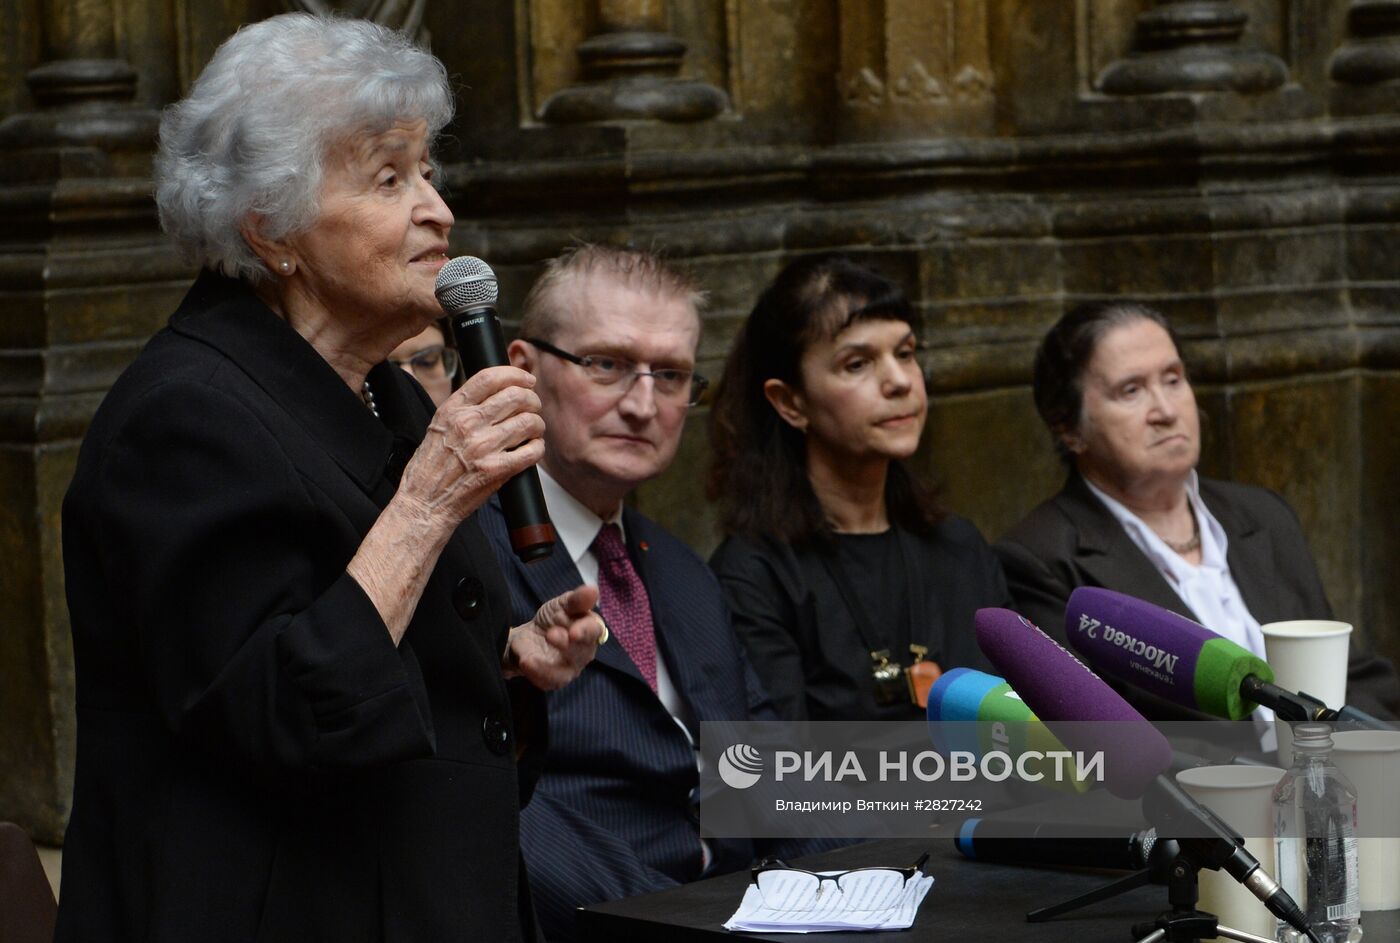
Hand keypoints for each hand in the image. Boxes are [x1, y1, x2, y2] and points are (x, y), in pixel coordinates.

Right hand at [394, 365, 544, 532]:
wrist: (424, 503)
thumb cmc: (430, 468)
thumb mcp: (438, 426)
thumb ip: (463, 408)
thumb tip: (496, 392)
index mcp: (452, 409)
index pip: (490, 378)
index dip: (515, 374)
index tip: (526, 379)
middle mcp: (468, 424)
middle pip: (516, 396)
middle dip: (532, 400)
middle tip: (533, 408)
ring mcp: (483, 447)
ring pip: (529, 422)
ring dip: (537, 424)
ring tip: (533, 430)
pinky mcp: (496, 470)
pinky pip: (532, 450)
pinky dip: (538, 448)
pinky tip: (532, 449)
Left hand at [504, 585, 602, 689]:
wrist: (528, 636)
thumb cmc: (551, 619)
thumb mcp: (562, 604)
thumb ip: (577, 599)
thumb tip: (593, 590)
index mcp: (590, 630)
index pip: (594, 631)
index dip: (586, 631)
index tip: (574, 631)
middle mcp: (584, 652)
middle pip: (581, 652)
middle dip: (566, 645)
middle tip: (551, 635)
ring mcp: (569, 668)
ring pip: (565, 672)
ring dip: (549, 665)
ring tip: (531, 658)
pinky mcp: (553, 680)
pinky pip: (548, 681)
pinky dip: (536, 673)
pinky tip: (526, 662)